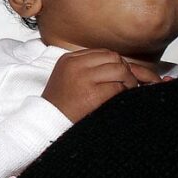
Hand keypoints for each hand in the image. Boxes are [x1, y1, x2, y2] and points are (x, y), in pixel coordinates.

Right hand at [41, 48, 163, 122]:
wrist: (49, 124)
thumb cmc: (63, 105)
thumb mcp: (70, 79)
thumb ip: (91, 69)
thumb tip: (124, 66)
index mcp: (69, 59)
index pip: (103, 53)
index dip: (117, 64)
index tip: (121, 76)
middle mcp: (75, 65)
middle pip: (114, 58)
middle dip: (125, 70)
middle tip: (125, 85)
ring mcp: (83, 78)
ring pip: (120, 69)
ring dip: (128, 81)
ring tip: (125, 92)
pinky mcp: (92, 95)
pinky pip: (118, 87)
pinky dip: (124, 93)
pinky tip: (119, 100)